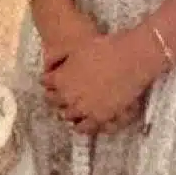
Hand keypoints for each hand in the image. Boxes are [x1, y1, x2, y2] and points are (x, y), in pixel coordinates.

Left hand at [43, 27, 164, 134]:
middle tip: (60, 96)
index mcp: (60, 79)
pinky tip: (84, 122)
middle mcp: (68, 97)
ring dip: (69, 112)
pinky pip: (87, 127)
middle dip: (57, 98)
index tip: (50, 81)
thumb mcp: (75, 47)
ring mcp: (84, 109)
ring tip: (72, 109)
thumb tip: (47, 64)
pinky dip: (83, 125)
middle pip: (55, 102)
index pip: (46, 84)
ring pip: (69, 116)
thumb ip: (58, 56)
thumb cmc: (104, 48)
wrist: (130, 58)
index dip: (49, 82)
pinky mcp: (101, 117)